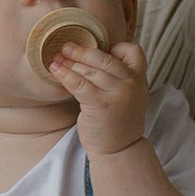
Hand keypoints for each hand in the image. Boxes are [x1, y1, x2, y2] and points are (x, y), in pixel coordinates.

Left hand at [45, 28, 149, 158]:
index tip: (98, 49)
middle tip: (65, 47)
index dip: (115, 47)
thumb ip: (118, 76)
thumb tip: (90, 54)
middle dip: (82, 51)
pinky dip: (65, 75)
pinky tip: (55, 70)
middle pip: (104, 58)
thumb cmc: (118, 119)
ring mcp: (117, 94)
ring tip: (55, 58)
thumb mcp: (128, 94)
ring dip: (70, 62)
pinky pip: (80, 84)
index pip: (133, 51)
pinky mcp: (100, 105)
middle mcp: (131, 84)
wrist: (120, 149)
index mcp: (139, 78)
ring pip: (90, 71)